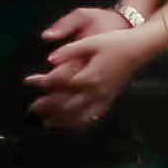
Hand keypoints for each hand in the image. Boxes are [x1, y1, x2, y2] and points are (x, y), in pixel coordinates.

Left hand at [25, 7, 163, 131]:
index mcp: (88, 76)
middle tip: (32, 108)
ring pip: (78, 115)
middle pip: (66, 104)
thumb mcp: (91, 41)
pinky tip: (73, 125)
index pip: (59, 83)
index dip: (41, 83)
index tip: (29, 81)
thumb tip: (51, 59)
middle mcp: (94, 91)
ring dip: (61, 120)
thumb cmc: (115, 42)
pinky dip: (80, 123)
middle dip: (47, 107)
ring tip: (46, 123)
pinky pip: (93, 116)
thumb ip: (69, 50)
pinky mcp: (109, 99)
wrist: (138, 49)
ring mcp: (103, 97)